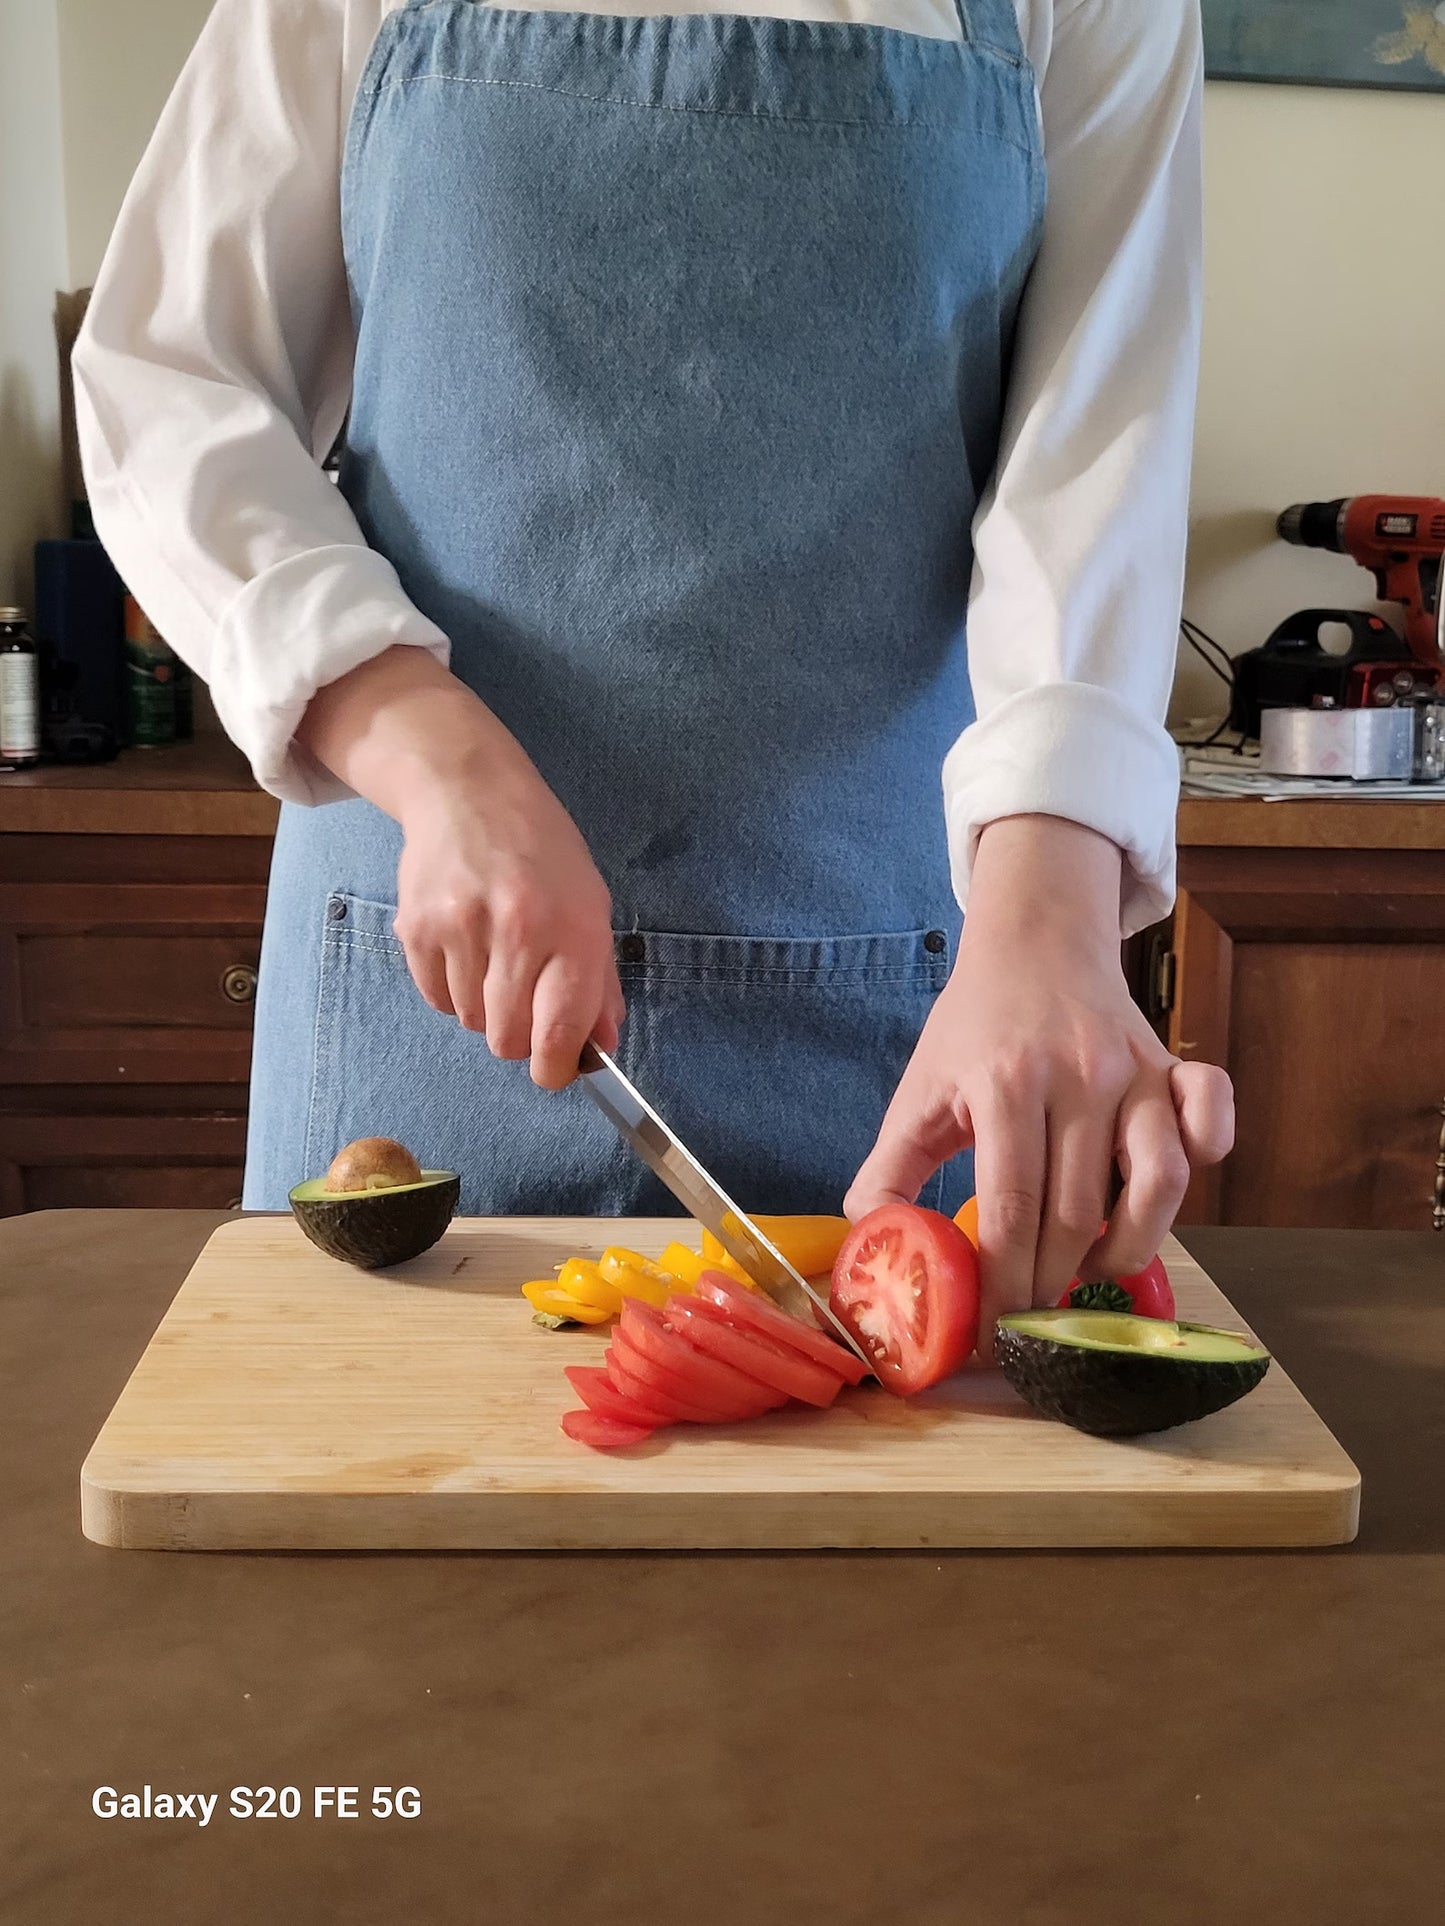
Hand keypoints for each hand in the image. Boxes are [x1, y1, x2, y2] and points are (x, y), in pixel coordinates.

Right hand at [298, 646, 623, 1088]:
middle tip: (525, 1003)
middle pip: (507, 1040)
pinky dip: (453, 989)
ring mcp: (459, 929)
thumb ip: (598, 983)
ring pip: (470, 1022)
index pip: (559, 1031)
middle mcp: (516, 930)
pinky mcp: (415, 929)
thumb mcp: (590, 905)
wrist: (468, 792)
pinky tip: (466, 947)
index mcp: (572, 928)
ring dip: (485, 1007)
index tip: (555, 1069)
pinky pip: (436, 999)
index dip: (556, 1068)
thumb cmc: (541, 852)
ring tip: (494, 957)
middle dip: (519, 1037)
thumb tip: (600, 1047)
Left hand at [845, 816, 1233, 1357]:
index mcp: (1005, 1084)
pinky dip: (1204, 1159)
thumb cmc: (974, 1028)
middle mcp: (1078, 1076)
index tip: (995, 1334)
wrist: (1034, 943)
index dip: (1005, 1284)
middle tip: (1034, 1321)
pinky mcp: (1173, 1064)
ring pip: (1160, 1183)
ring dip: (1130, 1247)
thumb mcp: (918, 1091)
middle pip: (1079, 1211)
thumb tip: (873, 1246)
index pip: (1013, 1209)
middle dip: (1054, 1284)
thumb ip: (889, 1170)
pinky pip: (1212, 1118)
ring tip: (1090, 1270)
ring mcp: (1134, 1069)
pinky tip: (1157, 1194)